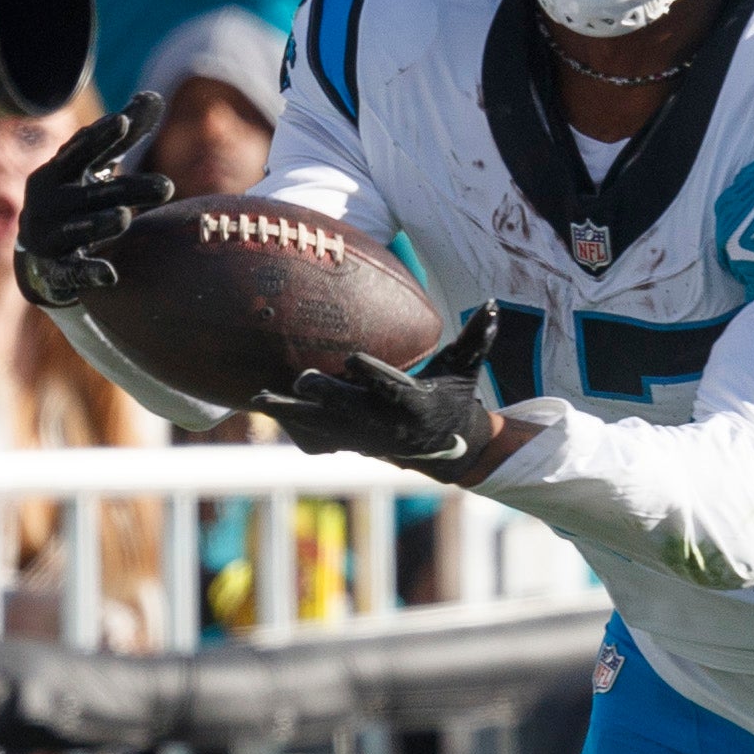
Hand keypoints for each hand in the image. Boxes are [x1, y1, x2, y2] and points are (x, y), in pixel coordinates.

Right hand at [15, 92, 171, 307]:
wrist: (39, 258)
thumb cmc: (76, 200)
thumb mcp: (95, 169)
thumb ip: (123, 138)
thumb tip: (154, 97)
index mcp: (57, 173)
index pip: (79, 151)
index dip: (99, 137)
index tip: (123, 122)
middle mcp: (48, 202)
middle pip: (92, 193)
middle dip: (127, 189)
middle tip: (168, 187)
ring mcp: (49, 236)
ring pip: (78, 229)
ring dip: (100, 224)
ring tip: (126, 218)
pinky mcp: (54, 269)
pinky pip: (72, 272)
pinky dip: (90, 272)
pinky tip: (111, 275)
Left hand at [266, 304, 503, 478]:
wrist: (445, 449)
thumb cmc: (453, 398)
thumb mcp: (466, 370)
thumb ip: (476, 339)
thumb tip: (494, 304)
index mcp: (414, 403)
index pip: (391, 389)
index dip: (372, 375)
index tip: (352, 360)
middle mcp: (385, 424)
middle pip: (349, 409)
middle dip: (325, 395)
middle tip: (301, 378)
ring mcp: (363, 437)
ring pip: (323, 426)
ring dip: (292, 414)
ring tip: (259, 399)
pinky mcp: (349, 444)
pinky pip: (316, 438)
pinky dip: (292, 426)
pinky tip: (266, 411)